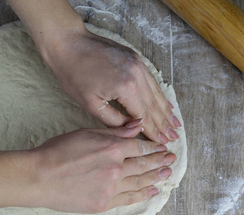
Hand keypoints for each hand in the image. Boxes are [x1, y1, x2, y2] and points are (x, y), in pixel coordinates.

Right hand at [27, 121, 175, 212]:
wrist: (39, 177)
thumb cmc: (58, 151)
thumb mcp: (86, 133)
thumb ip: (114, 132)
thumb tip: (137, 125)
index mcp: (112, 148)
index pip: (140, 146)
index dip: (153, 147)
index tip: (161, 146)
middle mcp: (116, 169)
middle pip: (144, 164)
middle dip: (160, 161)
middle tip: (171, 159)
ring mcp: (111, 188)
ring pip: (140, 182)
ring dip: (156, 177)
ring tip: (167, 174)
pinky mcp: (104, 204)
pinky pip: (129, 199)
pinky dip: (142, 195)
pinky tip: (152, 191)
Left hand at [43, 26, 181, 143]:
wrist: (68, 43)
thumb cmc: (74, 74)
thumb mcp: (90, 104)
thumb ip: (115, 119)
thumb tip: (134, 128)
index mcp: (126, 88)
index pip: (144, 116)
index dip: (153, 131)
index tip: (162, 143)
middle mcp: (137, 75)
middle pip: (154, 105)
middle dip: (164, 124)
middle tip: (173, 138)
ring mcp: (138, 65)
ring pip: (156, 93)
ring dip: (166, 111)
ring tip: (175, 124)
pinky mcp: (136, 59)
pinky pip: (152, 81)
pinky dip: (160, 94)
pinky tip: (165, 104)